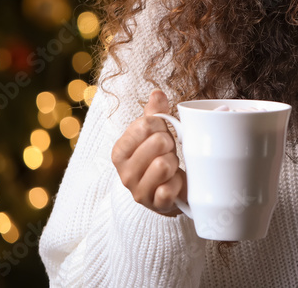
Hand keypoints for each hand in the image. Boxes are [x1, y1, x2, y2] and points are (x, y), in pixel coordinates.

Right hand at [111, 90, 187, 215]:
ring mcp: (138, 192)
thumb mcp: (154, 134)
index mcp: (119, 152)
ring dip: (175, 162)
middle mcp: (124, 173)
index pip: (144, 124)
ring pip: (164, 164)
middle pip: (158, 141)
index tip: (161, 133)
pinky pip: (170, 189)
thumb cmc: (158, 158)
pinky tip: (174, 183)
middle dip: (170, 143)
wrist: (166, 194)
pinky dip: (178, 183)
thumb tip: (157, 93)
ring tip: (171, 167)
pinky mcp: (155, 206)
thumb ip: (154, 113)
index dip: (160, 125)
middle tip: (168, 151)